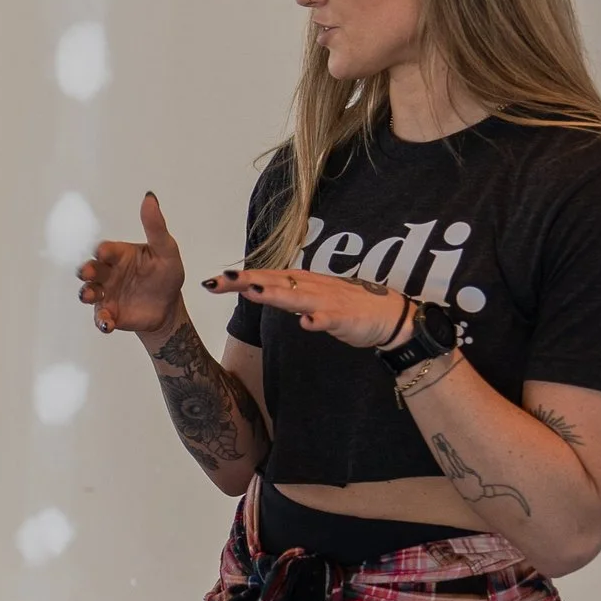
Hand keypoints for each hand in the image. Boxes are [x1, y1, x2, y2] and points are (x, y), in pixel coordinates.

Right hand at [78, 191, 187, 340]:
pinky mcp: (110, 313)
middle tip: (87, 273)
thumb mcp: (166, 250)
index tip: (104, 253)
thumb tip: (149, 197)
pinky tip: (107, 323)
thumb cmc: (165, 274)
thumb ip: (155, 226)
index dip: (103, 251)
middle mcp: (108, 273)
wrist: (168, 307)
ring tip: (89, 296)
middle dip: (86, 270)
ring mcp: (106, 294)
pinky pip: (100, 317)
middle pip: (91, 269)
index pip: (106, 250)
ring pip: (89, 292)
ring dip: (87, 293)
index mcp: (119, 255)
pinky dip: (101, 320)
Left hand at [204, 265, 410, 353]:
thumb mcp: (311, 299)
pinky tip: (306, 324)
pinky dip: (318, 321)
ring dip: (276, 295)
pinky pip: (330, 319)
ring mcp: (328, 302)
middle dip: (245, 281)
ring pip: (298, 297)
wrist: (390, 316)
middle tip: (217, 281)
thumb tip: (259, 291)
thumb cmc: (348, 306)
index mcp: (302, 283)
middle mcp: (311, 287)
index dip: (239, 279)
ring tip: (252, 292)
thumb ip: (287, 296)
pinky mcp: (345, 318)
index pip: (265, 277)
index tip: (211, 282)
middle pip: (274, 282)